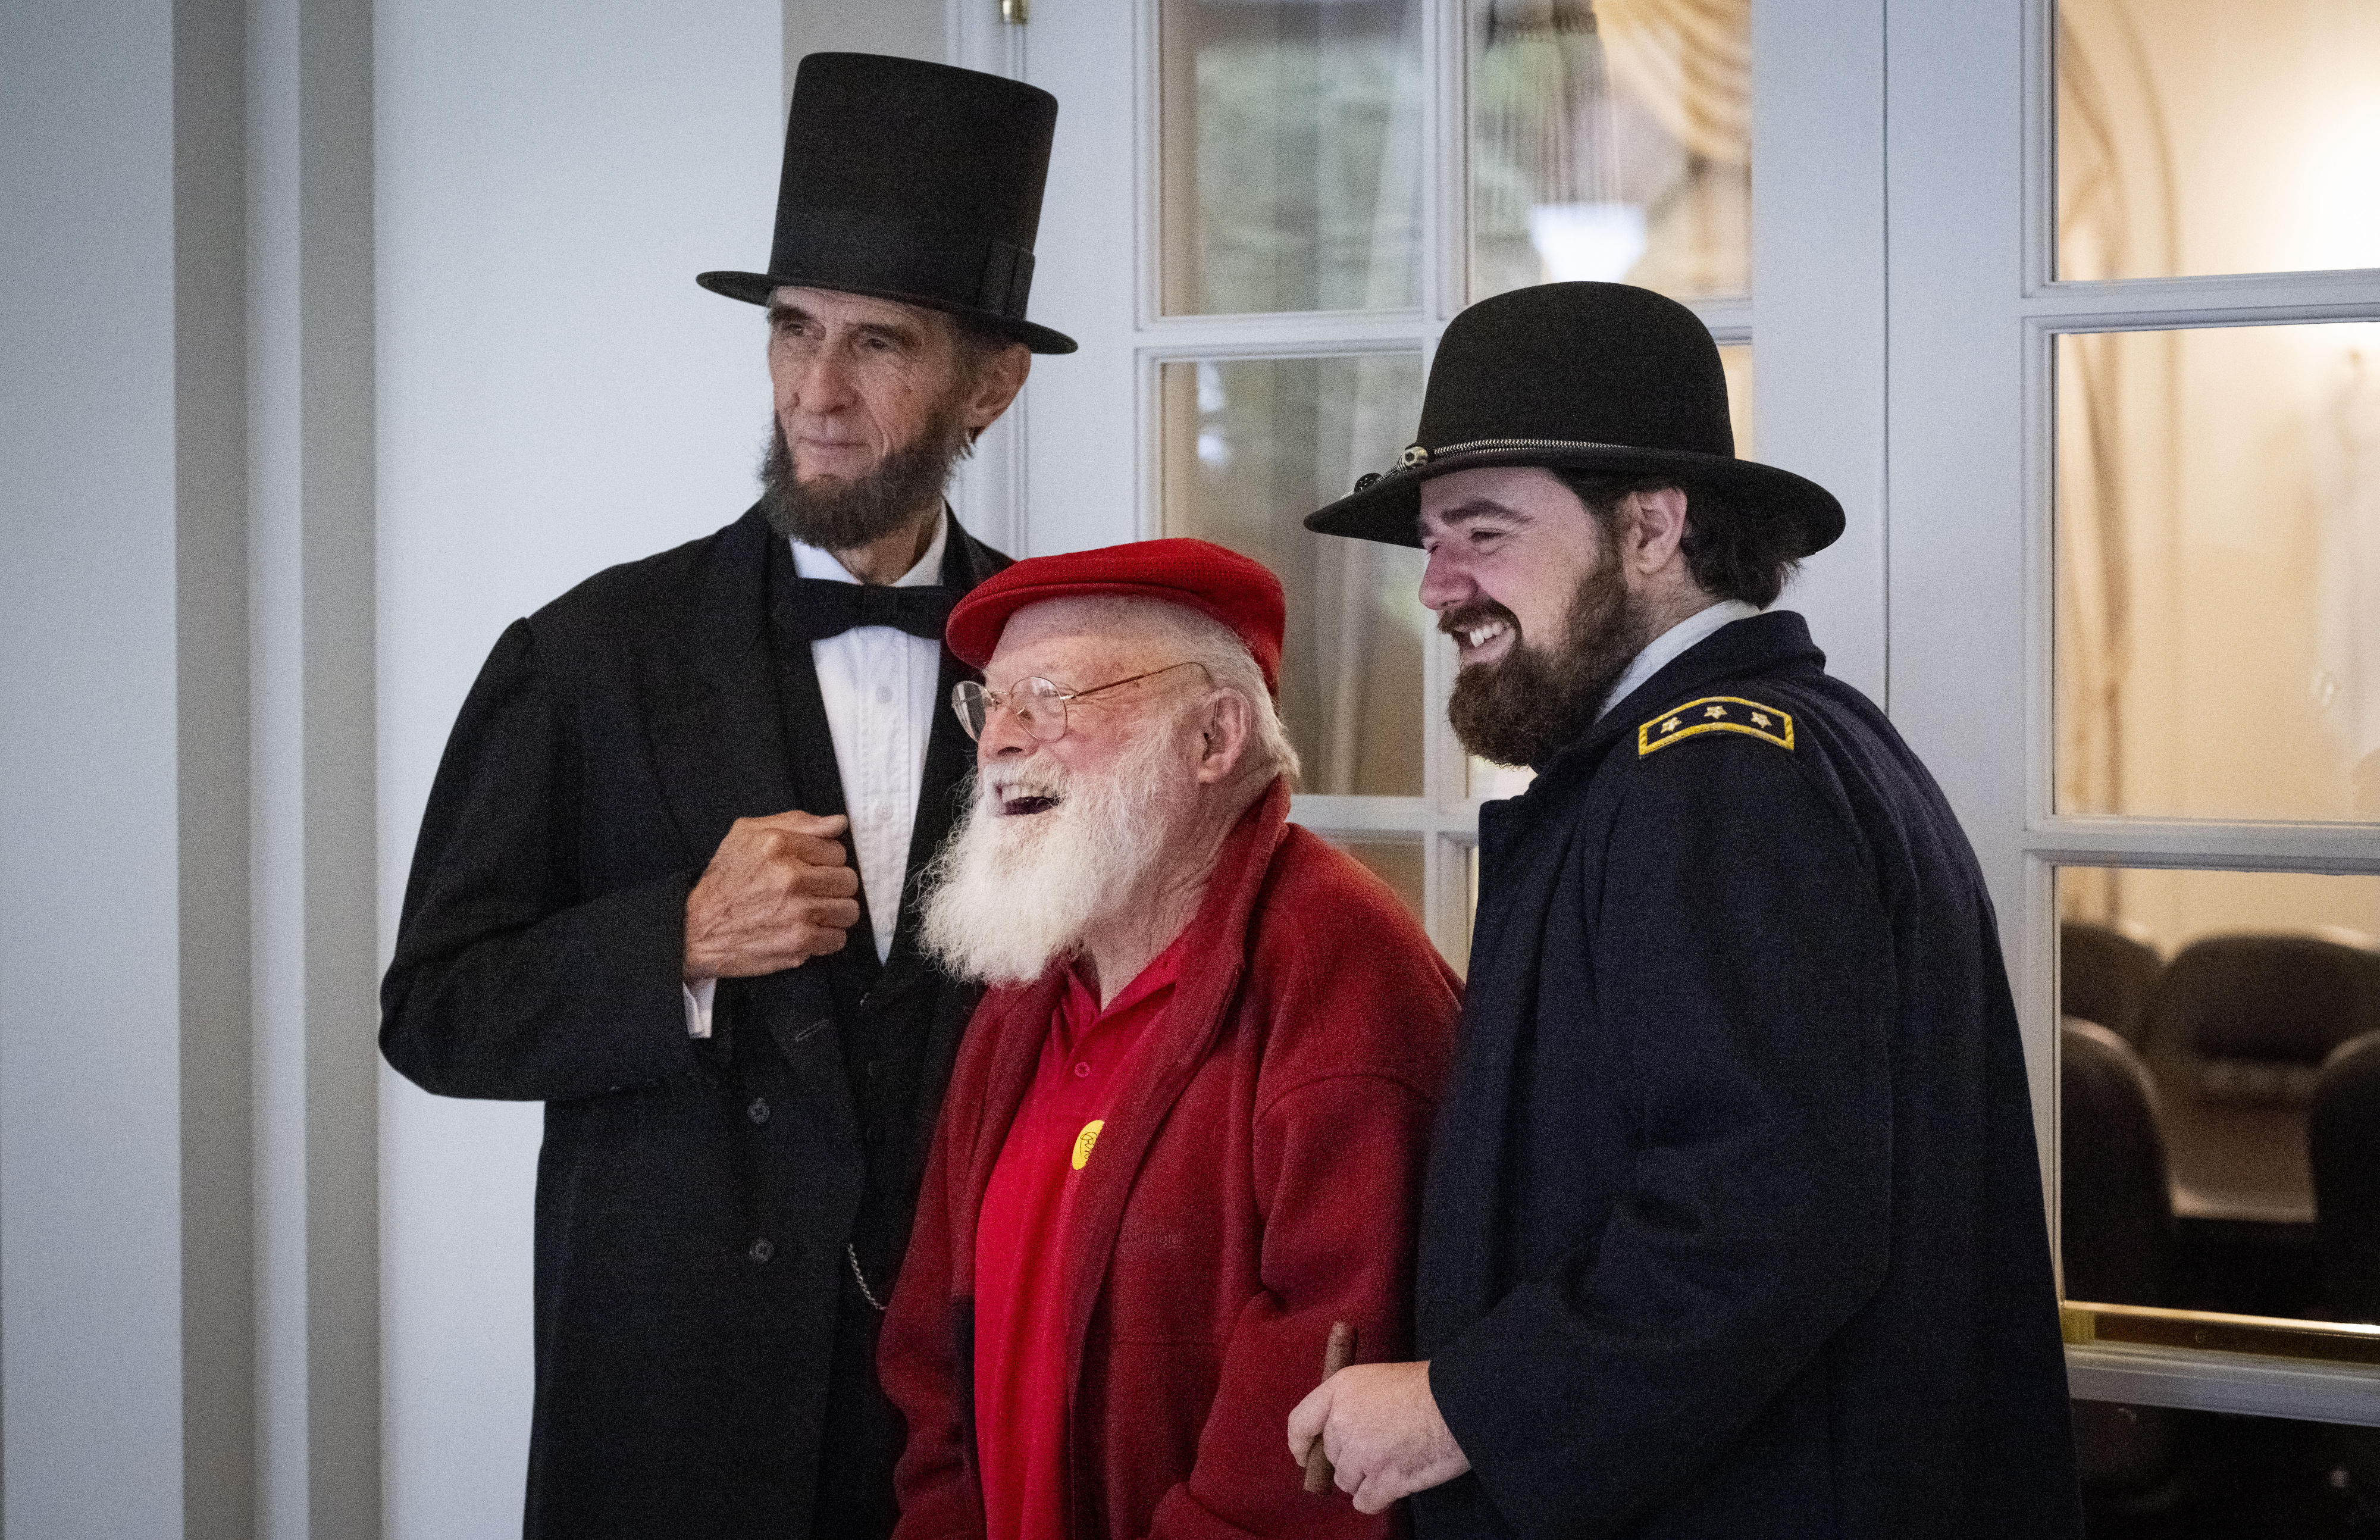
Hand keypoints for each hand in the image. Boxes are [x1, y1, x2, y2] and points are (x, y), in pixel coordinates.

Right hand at [683, 811, 860, 978]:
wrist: (696, 928)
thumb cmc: (723, 883)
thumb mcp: (748, 834)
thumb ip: (797, 822)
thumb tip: (837, 823)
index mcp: (778, 845)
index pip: (837, 850)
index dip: (825, 861)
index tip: (812, 869)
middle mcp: (790, 877)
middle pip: (848, 880)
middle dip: (833, 886)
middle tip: (813, 891)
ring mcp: (797, 912)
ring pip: (848, 910)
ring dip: (833, 913)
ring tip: (811, 911)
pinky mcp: (799, 942)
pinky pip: (838, 938)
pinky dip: (826, 937)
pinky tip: (806, 930)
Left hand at [1287, 1360, 1468, 1514]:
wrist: (1461, 1402)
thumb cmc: (1430, 1385)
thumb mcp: (1380, 1379)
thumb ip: (1356, 1402)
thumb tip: (1351, 1428)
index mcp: (1340, 1390)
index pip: (1300, 1422)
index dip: (1300, 1443)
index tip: (1304, 1454)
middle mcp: (1342, 1422)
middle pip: (1330, 1455)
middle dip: (1349, 1457)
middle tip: (1379, 1449)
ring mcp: (1361, 1454)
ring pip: (1346, 1481)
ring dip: (1365, 1477)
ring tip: (1393, 1461)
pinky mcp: (1383, 1480)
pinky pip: (1364, 1501)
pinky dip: (1376, 1498)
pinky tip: (1392, 1485)